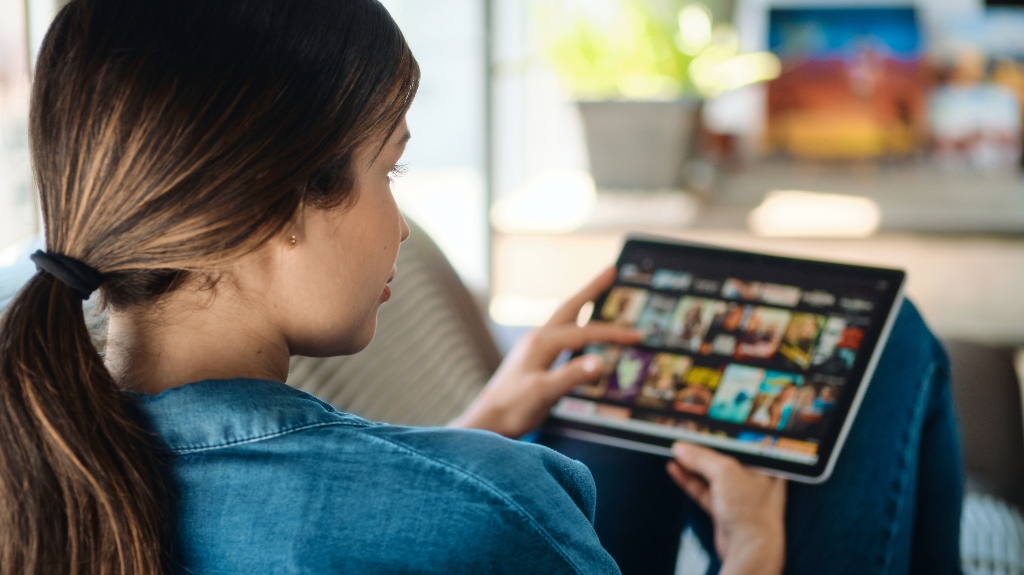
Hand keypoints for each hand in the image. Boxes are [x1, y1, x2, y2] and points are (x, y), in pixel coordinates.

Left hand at [449, 268, 642, 437]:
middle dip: (592, 289)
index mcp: (542, 342)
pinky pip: (561, 334)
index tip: (638, 336)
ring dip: (584, 304)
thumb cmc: (513, 408)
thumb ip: (571, 376)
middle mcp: (538, 338)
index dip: (613, 334)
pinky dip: (577, 326)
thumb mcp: (543, 393)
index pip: (585, 332)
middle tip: (612, 270)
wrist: (488, 422)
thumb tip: (602, 362)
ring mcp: (535, 347)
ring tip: (600, 292)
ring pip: (565, 319)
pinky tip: (581, 332)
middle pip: (571, 307)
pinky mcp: (534, 359)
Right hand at [667, 442, 786, 574]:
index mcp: (763, 463)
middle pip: (722, 456)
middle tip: (682, 438)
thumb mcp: (725, 472)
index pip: (738, 440)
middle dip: (701, 449)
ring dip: (691, 464)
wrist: (750, 549)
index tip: (699, 426)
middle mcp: (753, 476)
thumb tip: (681, 448)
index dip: (718, 432)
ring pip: (710, 473)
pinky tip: (675, 469)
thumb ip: (701, 457)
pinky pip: (703, 489)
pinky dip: (689, 480)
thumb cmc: (752, 510)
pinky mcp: (725, 509)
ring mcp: (739, 494)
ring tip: (674, 452)